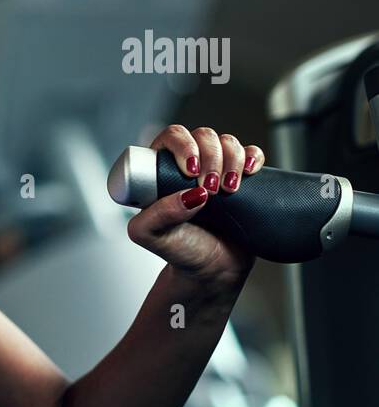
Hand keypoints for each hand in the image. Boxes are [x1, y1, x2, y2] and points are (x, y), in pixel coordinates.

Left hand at [127, 124, 265, 289]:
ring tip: (228, 191)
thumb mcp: (153, 236)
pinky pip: (251, 152)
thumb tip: (189, 194)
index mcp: (160, 172)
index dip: (183, 146)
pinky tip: (250, 172)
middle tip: (211, 189)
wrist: (213, 270)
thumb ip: (157, 215)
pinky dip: (253, 156)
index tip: (191, 171)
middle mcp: (187, 166)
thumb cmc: (179, 251)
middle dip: (211, 157)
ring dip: (232, 160)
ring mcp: (215, 170)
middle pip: (202, 136)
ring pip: (227, 141)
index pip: (169, 138)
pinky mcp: (240, 177)